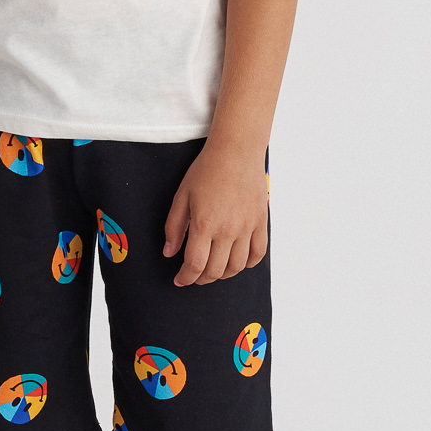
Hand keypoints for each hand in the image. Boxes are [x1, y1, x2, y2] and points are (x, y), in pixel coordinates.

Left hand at [162, 140, 267, 285]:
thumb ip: (174, 227)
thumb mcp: (182, 196)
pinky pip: (257, 254)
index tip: (180, 280)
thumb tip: (169, 252)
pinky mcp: (260, 222)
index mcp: (204, 224)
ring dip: (223, 275)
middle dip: (201, 279)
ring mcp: (247, 227)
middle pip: (215, 271)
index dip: (185, 278)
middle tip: (194, 276)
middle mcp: (227, 230)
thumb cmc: (207, 170)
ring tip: (213, 270)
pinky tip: (236, 261)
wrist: (236, 151)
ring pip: (236, 267)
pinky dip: (247, 264)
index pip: (195, 265)